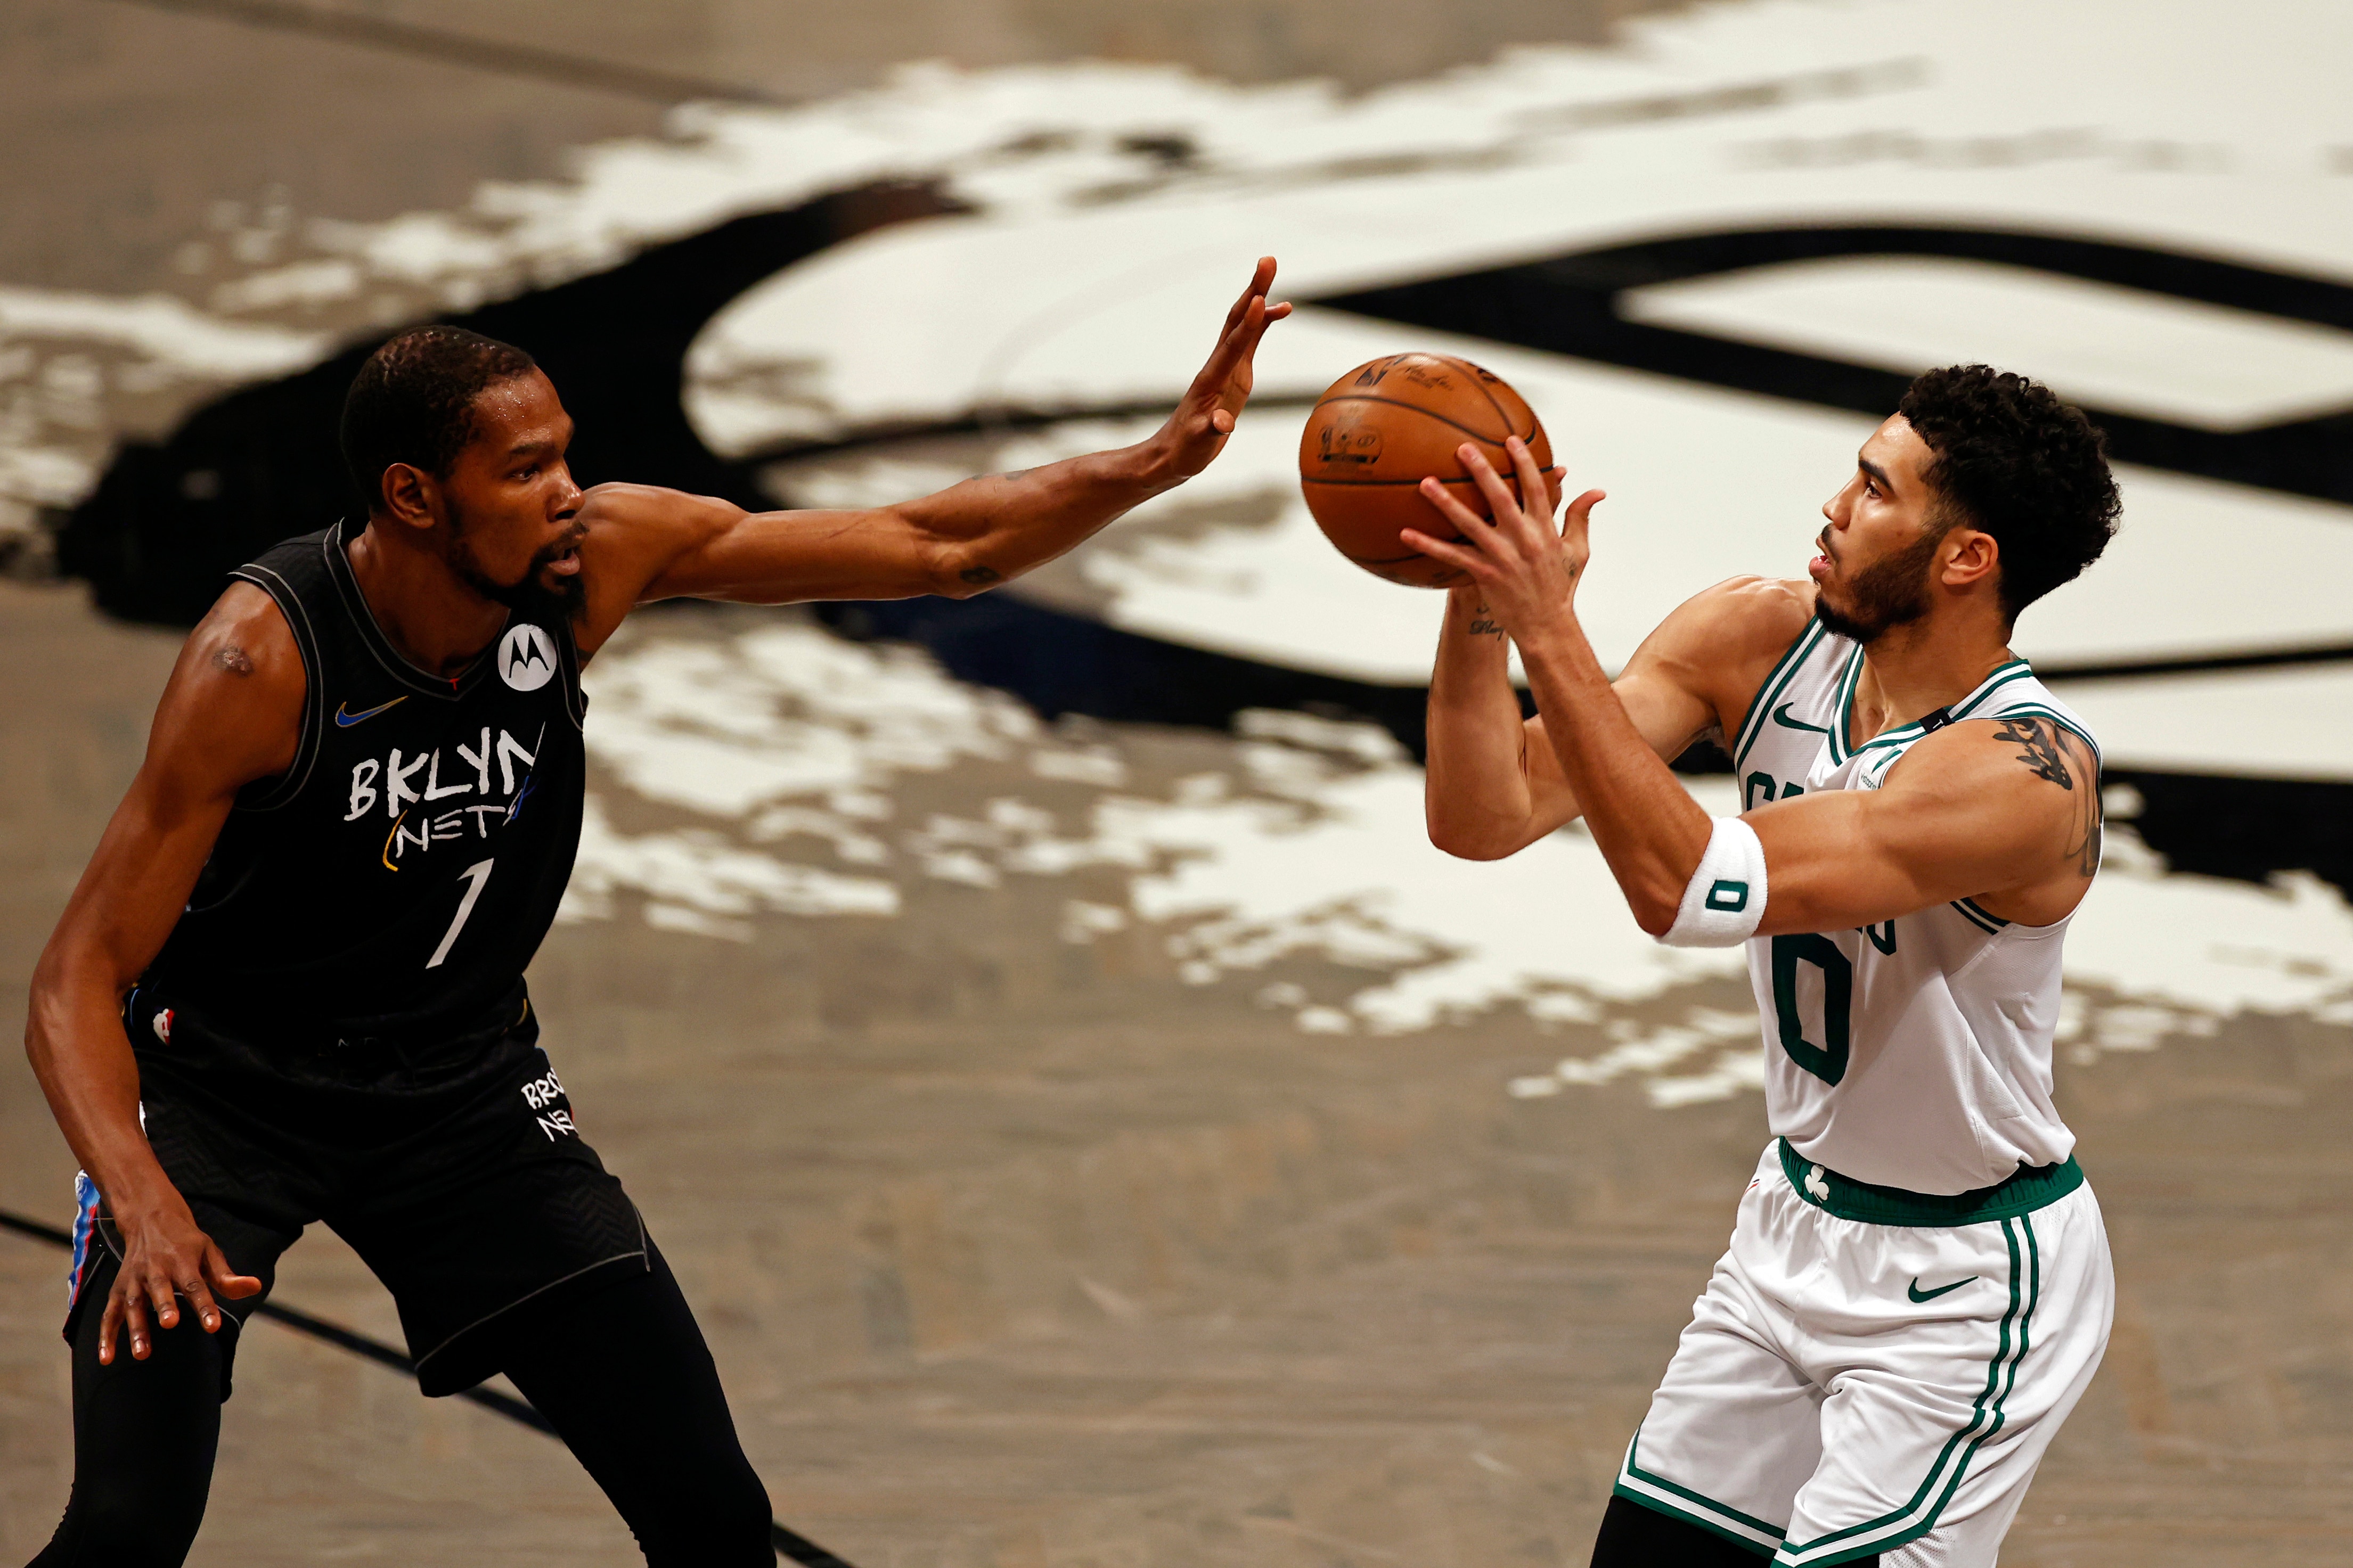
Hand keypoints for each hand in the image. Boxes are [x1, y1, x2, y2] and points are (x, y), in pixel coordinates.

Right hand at [98, 1187, 261, 1363]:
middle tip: (170, 1324)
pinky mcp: (118, 1289)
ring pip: (133, 1303)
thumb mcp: (210, 1251)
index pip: (196, 1284)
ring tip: (142, 1354)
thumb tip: (255, 1287)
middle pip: (160, 1290)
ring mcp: (134, 1279)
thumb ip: (227, 1276)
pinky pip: (109, 1314)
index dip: (205, 1305)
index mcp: (183, 1260)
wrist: (150, 1218)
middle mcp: (156, 1269)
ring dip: (135, 1328)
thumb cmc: (186, 1242)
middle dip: (164, 1307)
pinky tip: (106, 1358)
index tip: (213, 1326)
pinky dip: (106, 1336)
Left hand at [1149, 257, 1292, 481]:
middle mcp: (1219, 366)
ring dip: (1257, 296)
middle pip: (1237, 321)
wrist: (1173, 454)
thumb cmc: (1185, 451)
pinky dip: (1264, 322)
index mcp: (1212, 380)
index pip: (1232, 347)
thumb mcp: (1198, 445)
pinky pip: (1250, 339)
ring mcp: (1226, 367)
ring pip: (1242, 324)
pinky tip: (1280, 309)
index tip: (1260, 299)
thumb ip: (1210, 431)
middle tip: (1267, 261)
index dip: (1248, 325)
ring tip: (1270, 267)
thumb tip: (1223, 423)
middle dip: (1253, 290)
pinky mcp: (1234, 374)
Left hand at [1403, 437, 1603, 642]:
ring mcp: (1502, 557)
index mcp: (1545, 529)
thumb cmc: (1561, 586)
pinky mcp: (1485, 575)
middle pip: (1500, 498)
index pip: (1536, 488)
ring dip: (1446, 503)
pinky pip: (1452, 557)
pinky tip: (1405, 533)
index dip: (1524, 462)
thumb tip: (1597, 490)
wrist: (1547, 626)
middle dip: (1482, 471)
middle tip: (1462, 448)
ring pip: (1470, 524)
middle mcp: (1523, 539)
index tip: (1510, 438)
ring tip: (1425, 483)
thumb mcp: (1578, 551)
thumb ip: (1580, 517)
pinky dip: (1429, 545)